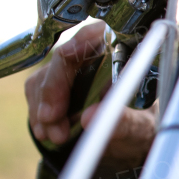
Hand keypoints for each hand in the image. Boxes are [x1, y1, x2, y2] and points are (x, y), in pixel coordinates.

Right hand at [26, 21, 157, 169]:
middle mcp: (96, 58)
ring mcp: (72, 70)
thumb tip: (89, 117)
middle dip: (54, 90)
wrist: (131, 142)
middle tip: (51, 119)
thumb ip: (123, 122)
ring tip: (57, 137)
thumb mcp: (140, 128)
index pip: (98, 35)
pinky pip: (36, 92)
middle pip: (64, 59)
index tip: (66, 54)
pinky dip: (38, 114)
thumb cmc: (142, 128)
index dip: (80, 41)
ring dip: (44, 108)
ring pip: (45, 77)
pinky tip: (46, 132)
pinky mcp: (55, 84)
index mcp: (124, 58)